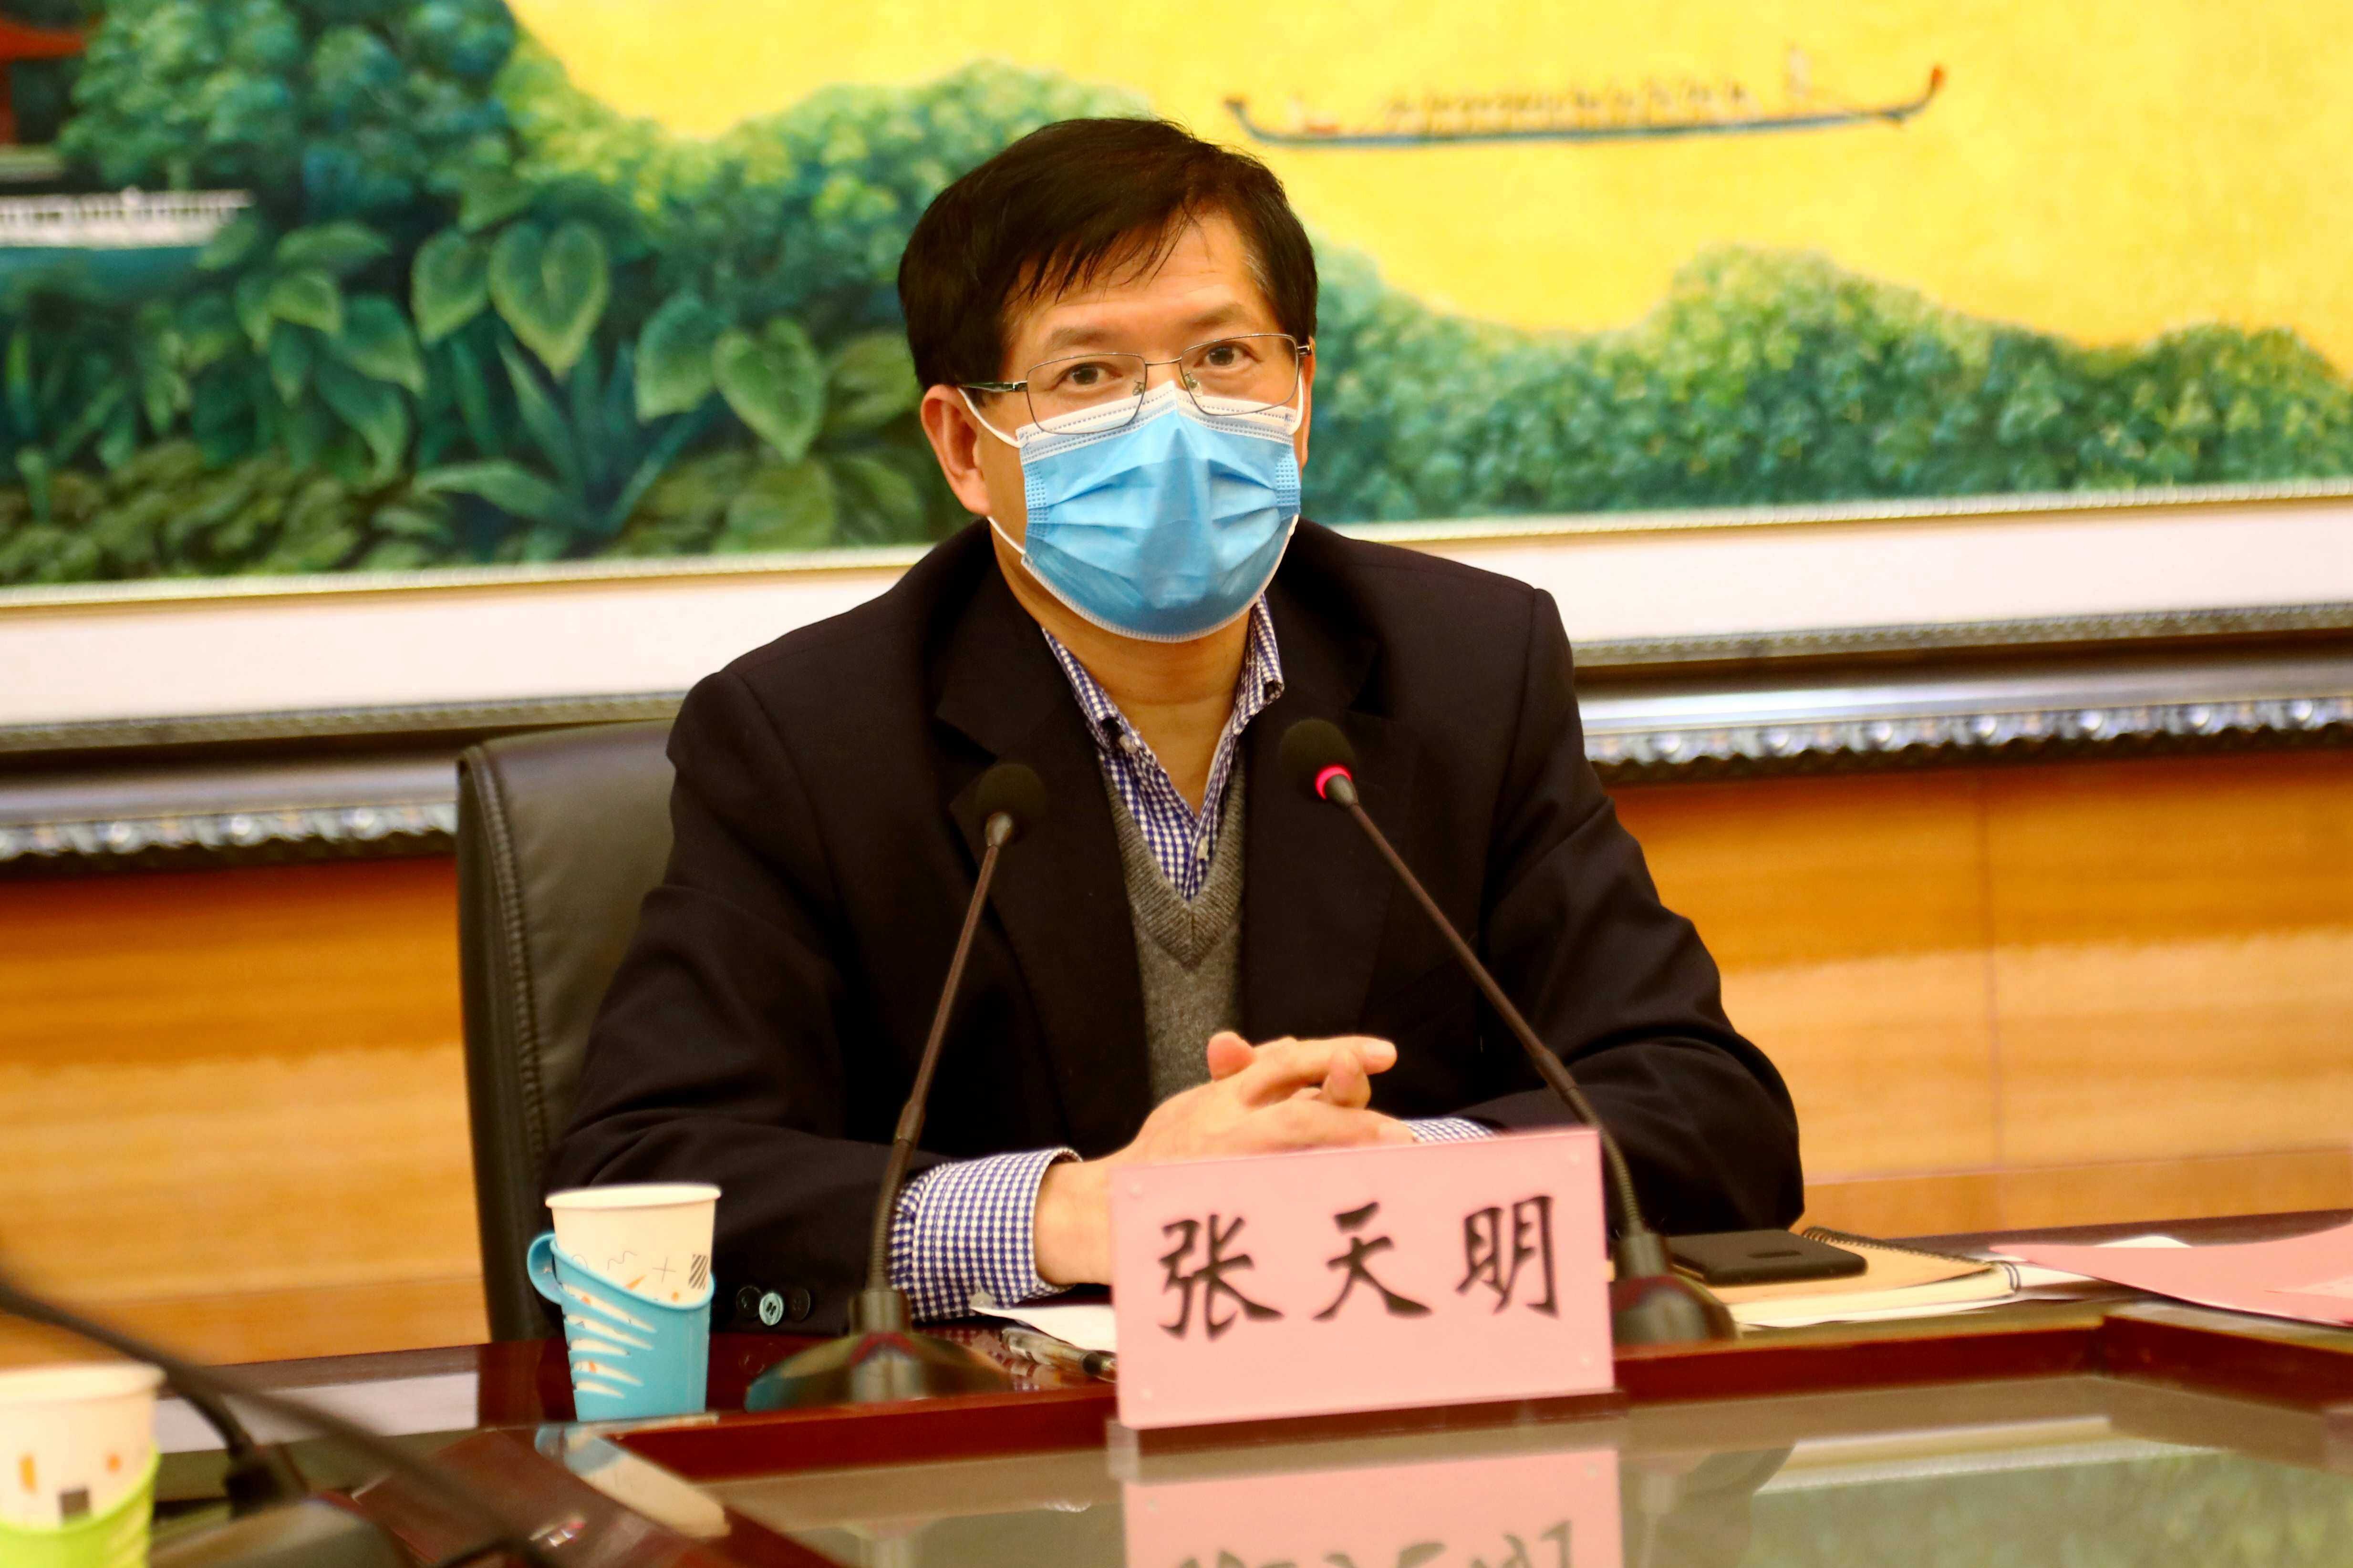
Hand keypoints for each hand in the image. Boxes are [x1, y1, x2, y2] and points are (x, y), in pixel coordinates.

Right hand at [1033, 1031, 1412, 1284]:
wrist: (1106, 1208)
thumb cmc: (1166, 1156)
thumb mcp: (1201, 1103)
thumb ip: (1245, 1075)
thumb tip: (1290, 1043)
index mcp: (1228, 1097)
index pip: (1289, 1062)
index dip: (1337, 1056)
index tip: (1382, 1054)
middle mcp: (1228, 1129)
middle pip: (1300, 1113)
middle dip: (1352, 1116)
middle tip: (1400, 1133)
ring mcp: (1226, 1171)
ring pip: (1293, 1155)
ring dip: (1345, 1156)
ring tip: (1391, 1163)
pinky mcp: (1221, 1208)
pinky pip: (1278, 1202)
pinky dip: (1316, 1199)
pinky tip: (1350, 1203)